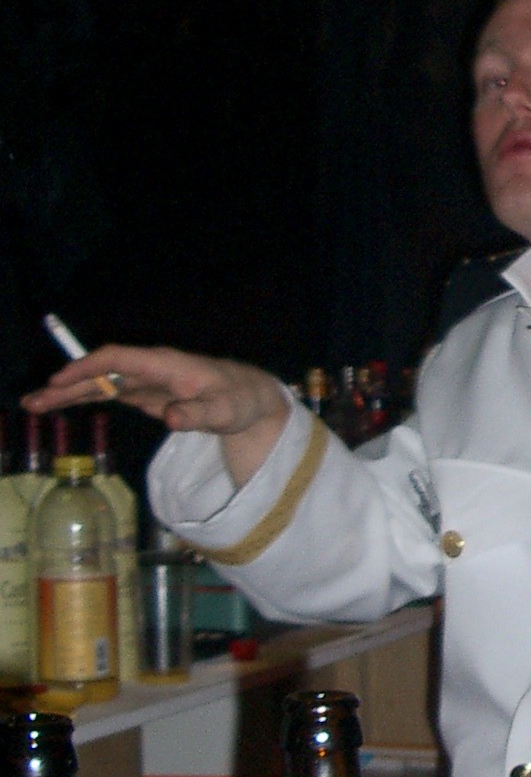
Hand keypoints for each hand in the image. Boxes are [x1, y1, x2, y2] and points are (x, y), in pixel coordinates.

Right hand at [23, 347, 290, 487]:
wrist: (251, 399)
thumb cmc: (239, 401)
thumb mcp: (224, 411)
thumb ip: (198, 414)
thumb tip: (171, 418)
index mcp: (165, 363)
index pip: (118, 359)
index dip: (88, 367)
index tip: (61, 380)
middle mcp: (150, 368)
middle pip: (101, 373)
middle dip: (66, 385)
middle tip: (33, 401)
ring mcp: (146, 381)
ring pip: (101, 384)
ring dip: (68, 393)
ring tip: (34, 405)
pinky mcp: (146, 394)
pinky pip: (110, 394)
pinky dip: (85, 399)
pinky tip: (61, 405)